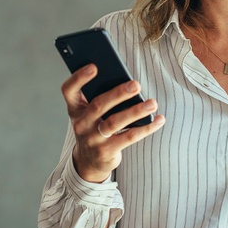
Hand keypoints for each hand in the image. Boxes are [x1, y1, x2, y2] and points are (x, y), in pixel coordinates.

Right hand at [61, 64, 164, 182]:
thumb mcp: (90, 113)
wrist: (89, 161)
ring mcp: (92, 139)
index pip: (69, 90)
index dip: (79, 78)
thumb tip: (128, 83)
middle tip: (137, 84)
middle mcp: (81, 123)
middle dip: (118, 93)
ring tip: (152, 103)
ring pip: (115, 122)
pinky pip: (129, 137)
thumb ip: (101, 97)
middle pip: (98, 105)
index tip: (94, 66)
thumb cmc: (95, 127)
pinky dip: (146, 128)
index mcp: (75, 108)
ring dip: (136, 111)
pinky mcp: (106, 151)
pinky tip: (159, 119)